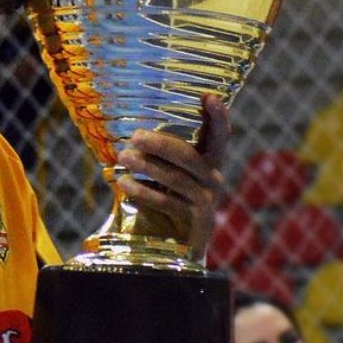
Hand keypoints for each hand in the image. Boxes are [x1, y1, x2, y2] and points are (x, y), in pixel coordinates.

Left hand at [114, 94, 230, 252]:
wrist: (174, 245)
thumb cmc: (165, 198)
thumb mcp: (164, 173)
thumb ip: (157, 155)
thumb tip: (128, 133)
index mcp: (209, 161)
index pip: (219, 135)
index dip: (218, 116)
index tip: (209, 97)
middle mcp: (213, 178)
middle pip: (188, 155)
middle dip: (161, 143)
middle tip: (135, 136)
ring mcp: (207, 200)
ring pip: (175, 178)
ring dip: (146, 166)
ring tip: (123, 157)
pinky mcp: (197, 220)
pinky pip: (167, 202)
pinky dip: (143, 191)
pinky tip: (123, 183)